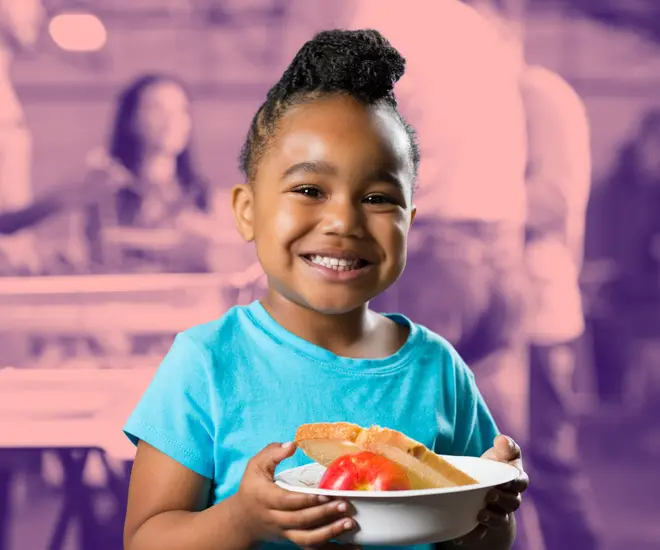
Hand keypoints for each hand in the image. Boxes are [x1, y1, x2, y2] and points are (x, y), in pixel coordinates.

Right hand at [234, 442, 356, 547]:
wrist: (243, 521)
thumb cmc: (253, 488)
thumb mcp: (256, 466)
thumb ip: (273, 453)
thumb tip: (292, 445)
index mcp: (265, 498)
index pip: (287, 501)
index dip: (306, 499)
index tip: (325, 494)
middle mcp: (275, 518)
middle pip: (300, 520)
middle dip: (323, 514)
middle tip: (344, 505)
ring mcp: (285, 533)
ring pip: (307, 539)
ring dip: (329, 533)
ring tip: (349, 524)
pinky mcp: (293, 540)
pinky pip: (312, 549)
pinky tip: (353, 548)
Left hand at [453, 435, 528, 545]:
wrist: (483, 489)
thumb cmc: (493, 466)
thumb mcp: (499, 454)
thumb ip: (506, 446)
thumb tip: (503, 439)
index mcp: (515, 481)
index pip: (521, 482)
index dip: (515, 482)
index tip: (506, 479)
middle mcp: (510, 499)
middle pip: (512, 502)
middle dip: (502, 499)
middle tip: (490, 495)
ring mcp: (498, 513)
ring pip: (500, 519)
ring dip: (492, 518)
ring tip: (480, 514)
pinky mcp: (484, 525)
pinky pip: (480, 533)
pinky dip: (471, 535)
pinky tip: (459, 537)